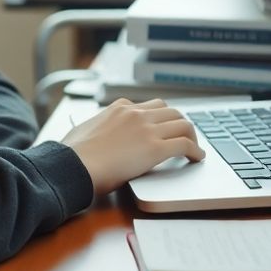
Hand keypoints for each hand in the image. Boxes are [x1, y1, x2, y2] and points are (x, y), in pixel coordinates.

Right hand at [60, 98, 203, 195]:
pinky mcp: (154, 148)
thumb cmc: (73, 154)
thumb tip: (95, 134)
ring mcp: (146, 129)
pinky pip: (184, 145)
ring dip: (191, 135)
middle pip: (170, 111)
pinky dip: (195, 151)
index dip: (159, 118)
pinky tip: (197, 158)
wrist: (73, 165)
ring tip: (194, 147)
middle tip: (183, 136)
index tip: (163, 128)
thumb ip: (97, 128)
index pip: (148, 106)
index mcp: (119, 108)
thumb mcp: (84, 130)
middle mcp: (135, 113)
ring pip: (182, 124)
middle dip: (179, 123)